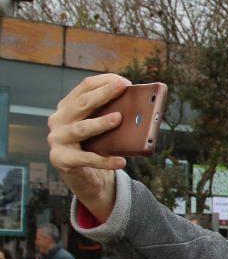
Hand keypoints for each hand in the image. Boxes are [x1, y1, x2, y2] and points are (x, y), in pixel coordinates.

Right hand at [47, 73, 131, 221]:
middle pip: (82, 104)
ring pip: (81, 129)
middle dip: (103, 94)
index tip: (124, 82)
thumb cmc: (95, 146)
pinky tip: (121, 161)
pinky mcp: (61, 159)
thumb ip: (111, 115)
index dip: (104, 83)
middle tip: (122, 88)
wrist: (82, 176)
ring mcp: (57, 139)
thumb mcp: (100, 128)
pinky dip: (105, 161)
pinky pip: (87, 159)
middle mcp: (58, 119)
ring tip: (119, 118)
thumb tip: (139, 109)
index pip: (84, 87)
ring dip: (100, 123)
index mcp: (67, 106)